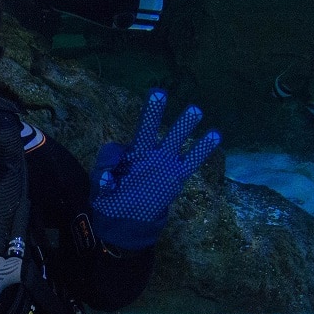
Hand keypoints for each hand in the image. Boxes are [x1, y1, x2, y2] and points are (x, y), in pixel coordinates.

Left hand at [90, 89, 221, 248]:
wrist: (128, 221)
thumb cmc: (112, 198)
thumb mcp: (99, 186)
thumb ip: (103, 173)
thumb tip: (107, 173)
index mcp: (129, 152)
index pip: (124, 138)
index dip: (118, 145)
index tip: (120, 140)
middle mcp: (148, 152)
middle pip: (151, 129)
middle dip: (154, 112)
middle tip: (158, 93)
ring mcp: (164, 163)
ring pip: (175, 140)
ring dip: (183, 126)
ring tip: (194, 110)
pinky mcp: (176, 176)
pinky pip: (192, 161)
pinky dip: (202, 149)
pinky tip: (214, 136)